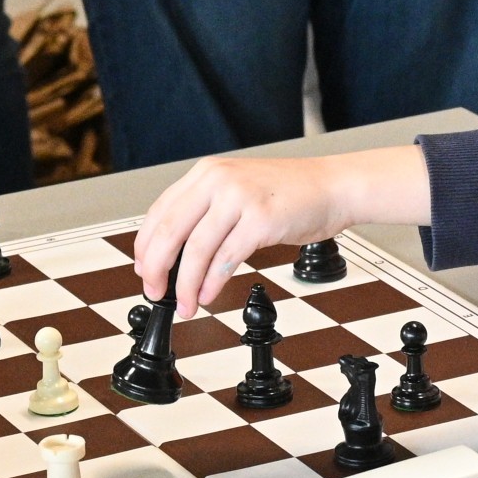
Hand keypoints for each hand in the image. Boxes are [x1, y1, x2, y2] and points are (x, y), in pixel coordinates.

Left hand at [132, 148, 430, 318]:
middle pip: (170, 231)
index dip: (145, 246)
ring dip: (186, 285)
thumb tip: (175, 254)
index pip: (160, 211)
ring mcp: (240, 198)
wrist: (333, 187)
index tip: (143, 270)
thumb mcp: (238, 190)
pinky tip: (209, 295)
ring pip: (196, 250)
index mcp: (207, 173)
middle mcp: (219, 180)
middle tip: (154, 292)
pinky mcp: (261, 220)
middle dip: (157, 269)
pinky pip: (225, 258)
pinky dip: (212, 283)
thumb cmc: (289, 193)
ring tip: (185, 304)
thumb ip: (207, 213)